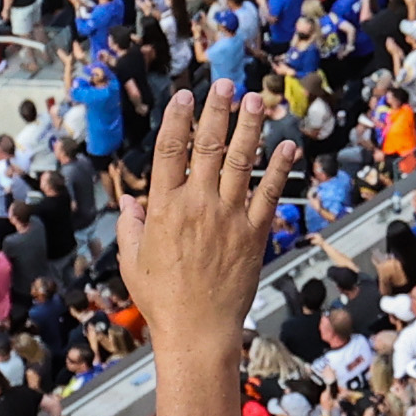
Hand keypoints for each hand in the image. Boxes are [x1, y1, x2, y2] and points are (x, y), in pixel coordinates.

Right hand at [115, 83, 287, 351]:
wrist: (198, 332)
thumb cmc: (161, 300)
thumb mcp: (132, 261)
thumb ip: (131, 225)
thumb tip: (128, 198)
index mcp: (164, 208)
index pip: (170, 151)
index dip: (178, 119)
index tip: (184, 96)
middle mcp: (198, 206)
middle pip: (208, 146)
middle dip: (217, 111)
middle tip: (225, 84)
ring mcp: (230, 218)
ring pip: (242, 162)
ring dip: (250, 128)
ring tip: (255, 100)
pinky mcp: (255, 234)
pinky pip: (270, 194)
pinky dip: (279, 168)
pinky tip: (287, 145)